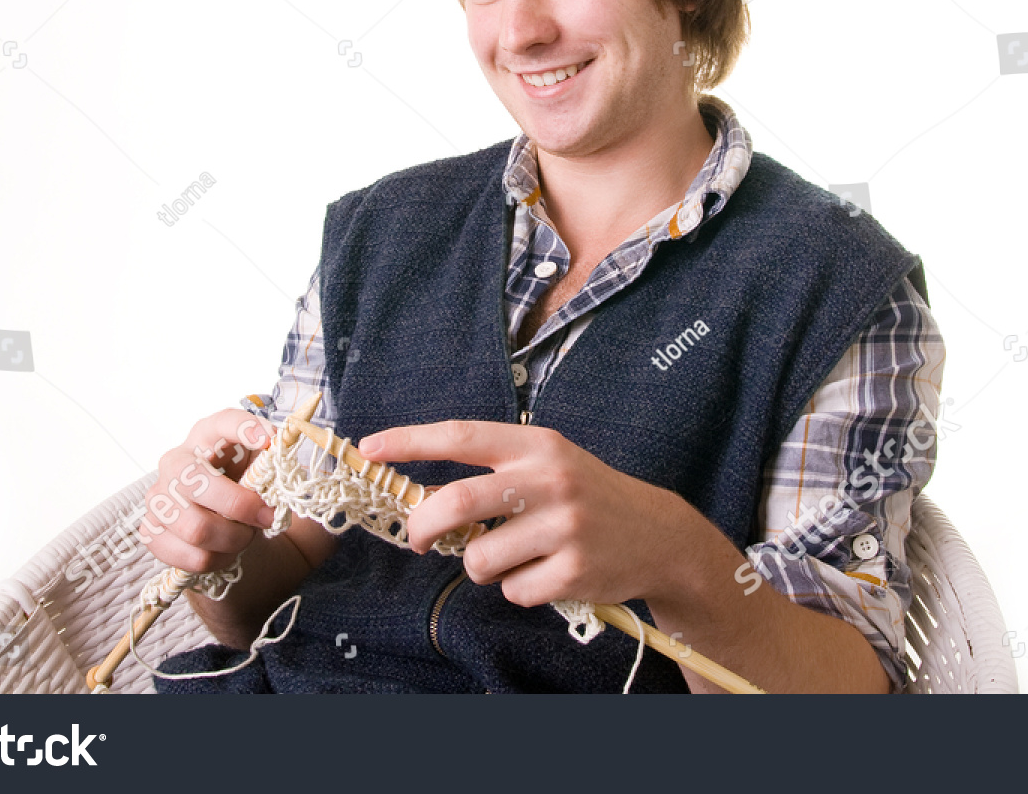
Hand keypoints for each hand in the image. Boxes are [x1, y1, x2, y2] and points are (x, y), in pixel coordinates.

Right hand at [140, 407, 276, 573]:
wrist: (217, 512)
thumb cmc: (240, 482)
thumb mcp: (258, 466)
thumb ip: (270, 463)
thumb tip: (280, 459)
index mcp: (207, 435)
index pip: (224, 422)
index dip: (245, 428)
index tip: (269, 440)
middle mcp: (175, 461)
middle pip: (198, 483)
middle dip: (240, 506)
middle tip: (266, 517)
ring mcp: (157, 496)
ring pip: (197, 529)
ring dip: (233, 539)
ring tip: (244, 534)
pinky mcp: (151, 530)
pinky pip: (191, 556)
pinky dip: (218, 559)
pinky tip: (225, 548)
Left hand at [357, 420, 696, 608]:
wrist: (660, 535)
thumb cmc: (588, 498)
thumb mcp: (549, 466)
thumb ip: (495, 475)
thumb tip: (424, 500)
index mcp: (537, 445)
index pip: (461, 436)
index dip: (410, 441)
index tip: (368, 447)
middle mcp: (550, 480)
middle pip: (456, 503)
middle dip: (422, 527)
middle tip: (417, 541)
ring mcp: (564, 527)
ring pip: (479, 559)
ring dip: (481, 568)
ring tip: (514, 558)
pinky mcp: (574, 571)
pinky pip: (513, 592)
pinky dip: (517, 590)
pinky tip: (548, 575)